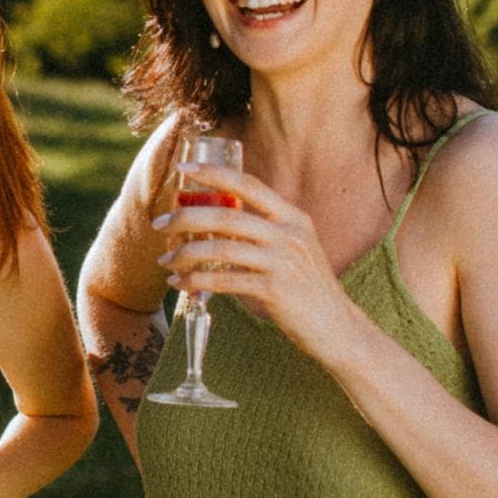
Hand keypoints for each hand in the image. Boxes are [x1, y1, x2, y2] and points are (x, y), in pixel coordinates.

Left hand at [154, 162, 360, 359]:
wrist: (337, 327)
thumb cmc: (307, 287)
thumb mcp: (295, 248)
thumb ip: (265, 230)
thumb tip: (218, 219)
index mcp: (293, 217)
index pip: (249, 184)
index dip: (214, 174)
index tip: (184, 170)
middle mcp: (289, 234)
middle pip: (226, 216)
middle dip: (185, 217)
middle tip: (159, 224)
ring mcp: (283, 262)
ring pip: (220, 249)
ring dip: (185, 254)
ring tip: (165, 260)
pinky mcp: (275, 290)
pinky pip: (224, 281)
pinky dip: (196, 281)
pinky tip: (180, 284)